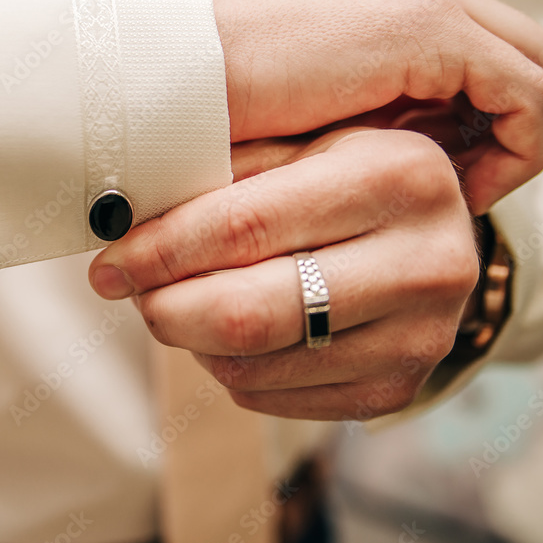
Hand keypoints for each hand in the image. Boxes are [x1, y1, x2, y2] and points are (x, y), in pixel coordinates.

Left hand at [88, 128, 478, 420]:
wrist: (433, 240)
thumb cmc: (348, 178)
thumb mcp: (300, 143)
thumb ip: (222, 167)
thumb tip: (123, 209)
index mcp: (396, 174)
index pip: (242, 225)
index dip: (159, 251)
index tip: (109, 264)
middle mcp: (425, 261)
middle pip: (246, 315)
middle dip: (164, 308)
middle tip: (132, 292)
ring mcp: (418, 337)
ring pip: (250, 367)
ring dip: (193, 339)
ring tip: (188, 300)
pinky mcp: (397, 390)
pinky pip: (270, 399)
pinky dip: (230, 368)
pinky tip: (234, 332)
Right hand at [209, 0, 542, 213]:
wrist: (159, 74)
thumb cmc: (207, 99)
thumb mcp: (300, 96)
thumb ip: (360, 101)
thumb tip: (403, 145)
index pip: (470, 42)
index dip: (472, 112)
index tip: (438, 168)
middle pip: (513, 45)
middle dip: (503, 121)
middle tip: (460, 181)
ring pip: (534, 62)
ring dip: (513, 136)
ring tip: (459, 190)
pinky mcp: (423, 24)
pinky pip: (523, 90)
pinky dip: (511, 145)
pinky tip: (458, 186)